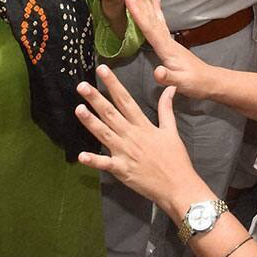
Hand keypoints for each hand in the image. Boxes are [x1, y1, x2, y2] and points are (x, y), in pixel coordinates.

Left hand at [76, 65, 206, 212]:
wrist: (179, 186)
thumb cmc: (176, 159)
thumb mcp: (172, 130)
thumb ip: (166, 108)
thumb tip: (170, 88)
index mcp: (143, 125)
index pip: (125, 100)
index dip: (113, 84)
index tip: (102, 70)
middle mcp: (132, 135)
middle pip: (111, 113)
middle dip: (96, 98)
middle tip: (81, 86)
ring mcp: (125, 153)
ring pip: (105, 134)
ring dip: (90, 122)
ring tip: (78, 109)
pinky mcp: (122, 170)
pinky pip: (105, 164)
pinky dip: (93, 160)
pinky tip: (81, 156)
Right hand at [122, 0, 215, 99]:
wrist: (210, 82)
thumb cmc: (195, 83)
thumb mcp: (181, 83)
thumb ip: (168, 78)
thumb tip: (157, 72)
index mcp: (166, 48)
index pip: (149, 27)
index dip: (138, 13)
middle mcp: (166, 40)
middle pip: (150, 16)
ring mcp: (168, 40)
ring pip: (154, 16)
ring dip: (146, 0)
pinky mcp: (169, 42)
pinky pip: (159, 21)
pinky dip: (156, 9)